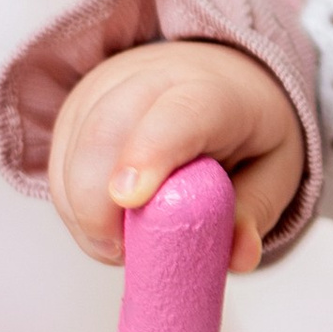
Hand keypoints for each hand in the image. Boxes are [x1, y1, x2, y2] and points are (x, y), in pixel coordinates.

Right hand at [47, 40, 306, 274]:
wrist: (221, 75)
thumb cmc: (247, 127)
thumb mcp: (275, 169)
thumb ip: (255, 211)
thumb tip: (240, 256)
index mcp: (215, 93)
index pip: (178, 115)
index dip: (149, 154)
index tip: (130, 200)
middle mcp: (153, 78)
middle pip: (106, 130)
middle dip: (98, 202)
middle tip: (122, 253)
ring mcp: (106, 86)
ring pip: (73, 148)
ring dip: (83, 210)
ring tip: (121, 243)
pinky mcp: (76, 105)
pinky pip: (57, 160)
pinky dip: (71, 203)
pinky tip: (103, 222)